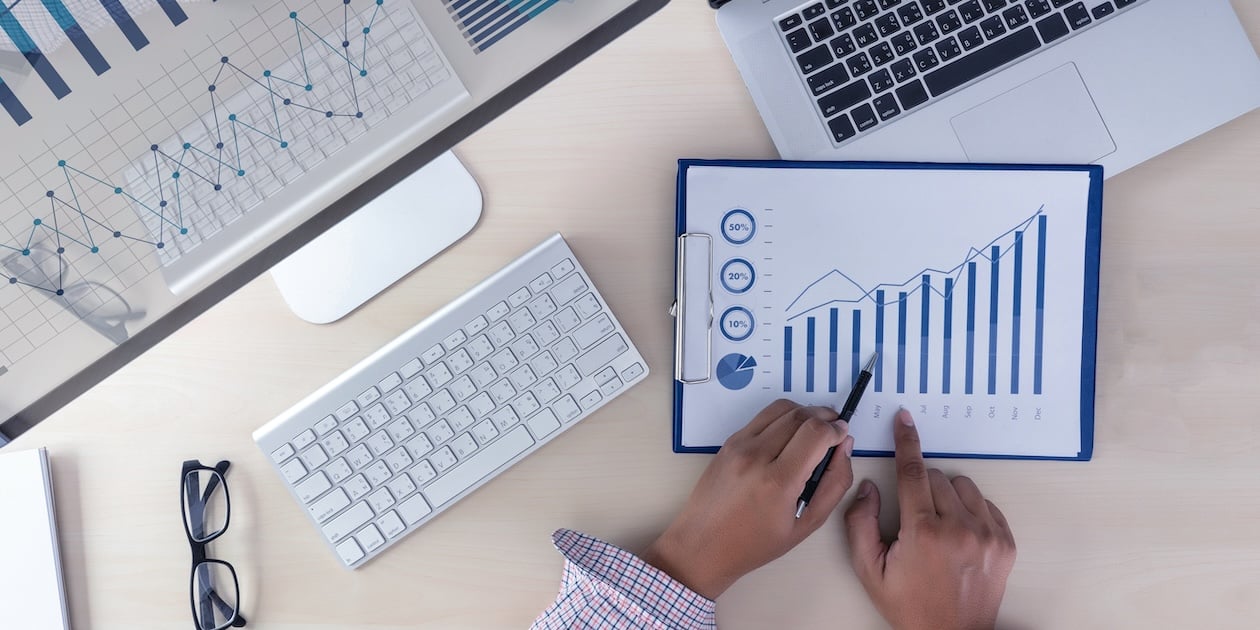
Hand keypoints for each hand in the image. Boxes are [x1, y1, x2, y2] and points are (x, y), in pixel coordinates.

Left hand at [641, 399, 855, 599]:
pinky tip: (790, 435)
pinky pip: (762, 418)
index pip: (816, 433)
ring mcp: (738, 446)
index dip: (837, 429)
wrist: (703, 545)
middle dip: (825, 416)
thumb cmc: (755, 543)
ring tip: (815, 428)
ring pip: (781, 409)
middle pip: (800, 415)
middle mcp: (756, 456)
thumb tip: (844, 448)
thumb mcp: (806, 525)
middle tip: (835, 428)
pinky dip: (782, 419)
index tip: (843, 435)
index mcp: (778, 481)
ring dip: (804, 412)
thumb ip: (834, 484)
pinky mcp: (728, 443)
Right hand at [844, 409, 1016, 629]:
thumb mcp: (869, 570)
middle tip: (914, 518)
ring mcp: (988, 535)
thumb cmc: (910, 605)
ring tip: (938, 525)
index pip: (913, 473)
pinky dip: (970, 511)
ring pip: (963, 486)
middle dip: (921, 489)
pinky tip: (958, 533)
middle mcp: (960, 529)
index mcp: (923, 532)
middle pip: (937, 478)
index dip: (907, 443)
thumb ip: (859, 523)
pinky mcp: (1006, 543)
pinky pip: (986, 504)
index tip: (905, 421)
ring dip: (947, 497)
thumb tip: (868, 488)